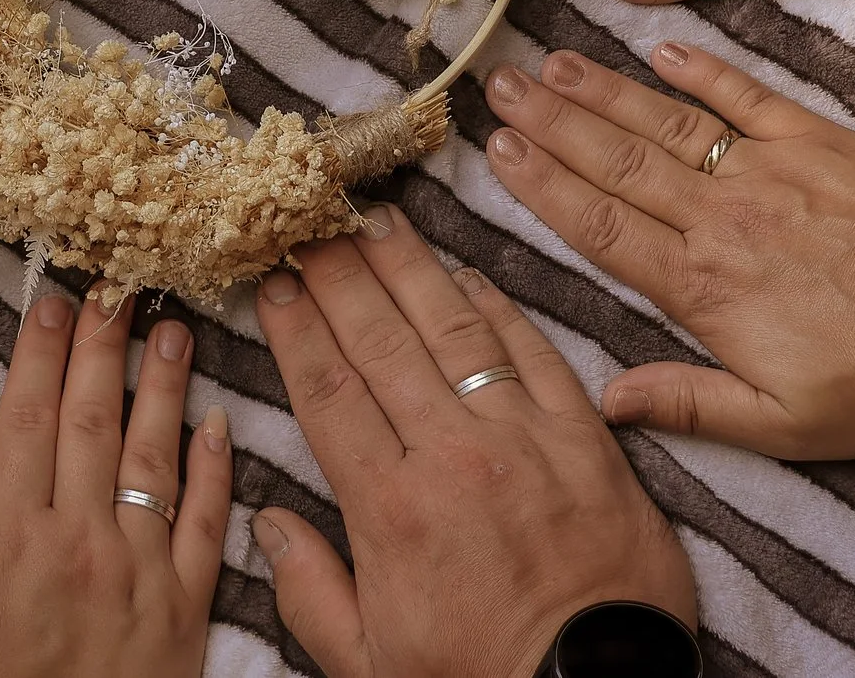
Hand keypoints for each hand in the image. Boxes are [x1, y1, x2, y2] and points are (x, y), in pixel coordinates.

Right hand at [0, 292, 229, 677]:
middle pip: (94, 419)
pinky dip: (214, 467)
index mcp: (8, 537)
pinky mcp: (183, 610)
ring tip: (175, 325)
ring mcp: (138, 573)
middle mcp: (79, 540)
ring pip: (154, 455)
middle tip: (120, 281)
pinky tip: (218, 419)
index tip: (53, 299)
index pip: (29, 418)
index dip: (41, 353)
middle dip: (105, 344)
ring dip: (164, 384)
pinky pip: (202, 524)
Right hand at [252, 207, 693, 677]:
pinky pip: (535, 353)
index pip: (329, 392)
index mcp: (390, 509)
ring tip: (378, 221)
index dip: (296, 329)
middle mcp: (452, 457)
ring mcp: (523, 440)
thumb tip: (268, 521)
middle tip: (313, 222)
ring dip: (412, 269)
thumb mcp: (369, 661)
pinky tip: (469, 275)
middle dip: (340, 275)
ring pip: (455, 330)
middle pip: (381, 343)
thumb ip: (311, 589)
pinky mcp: (586, 439)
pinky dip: (499, 307)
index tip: (274, 282)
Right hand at [482, 43, 854, 459]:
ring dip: (604, 90)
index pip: (600, 225)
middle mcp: (722, 219)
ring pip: (668, 122)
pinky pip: (748, 97)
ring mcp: (770, 173)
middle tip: (498, 83)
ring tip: (552, 60)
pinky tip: (659, 48)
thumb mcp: (780, 425)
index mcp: (702, 288)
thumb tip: (606, 401)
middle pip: (616, 161)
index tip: (497, 148)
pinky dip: (703, 71)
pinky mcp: (822, 143)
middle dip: (551, 121)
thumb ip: (688, 404)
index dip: (542, 185)